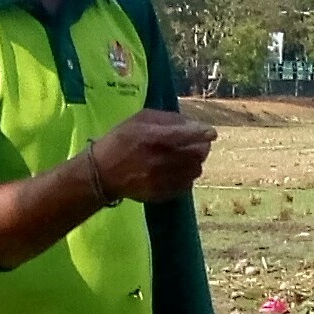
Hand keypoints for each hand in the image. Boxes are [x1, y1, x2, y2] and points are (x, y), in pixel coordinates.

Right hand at [92, 109, 215, 203]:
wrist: (102, 173)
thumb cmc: (120, 140)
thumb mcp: (139, 120)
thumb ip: (168, 120)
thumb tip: (193, 124)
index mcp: (152, 138)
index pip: (186, 135)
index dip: (202, 133)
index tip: (212, 133)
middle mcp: (159, 160)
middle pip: (196, 154)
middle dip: (202, 147)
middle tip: (200, 143)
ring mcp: (162, 180)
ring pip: (195, 170)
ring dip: (195, 162)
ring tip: (186, 156)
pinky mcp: (163, 193)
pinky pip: (187, 184)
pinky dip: (187, 176)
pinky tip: (178, 170)